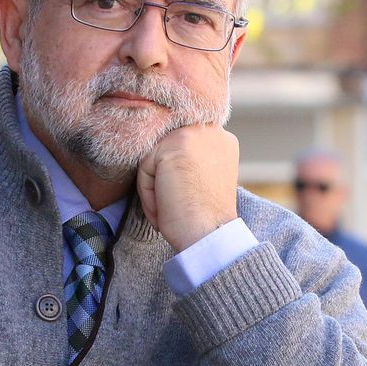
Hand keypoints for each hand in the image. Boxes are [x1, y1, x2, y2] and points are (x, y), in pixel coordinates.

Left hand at [136, 123, 239, 251]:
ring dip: (155, 188)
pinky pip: (145, 167)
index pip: (179, 145)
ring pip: (152, 159)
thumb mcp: (205, 178)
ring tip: (172, 208)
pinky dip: (149, 193)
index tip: (180, 196)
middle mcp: (210, 130)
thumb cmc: (205, 217)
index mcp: (221, 137)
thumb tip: (163, 157)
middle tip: (176, 205)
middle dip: (163, 179)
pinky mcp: (173, 146)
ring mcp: (192, 134)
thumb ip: (191, 159)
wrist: (210, 236)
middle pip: (164, 150)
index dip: (173, 171)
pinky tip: (167, 208)